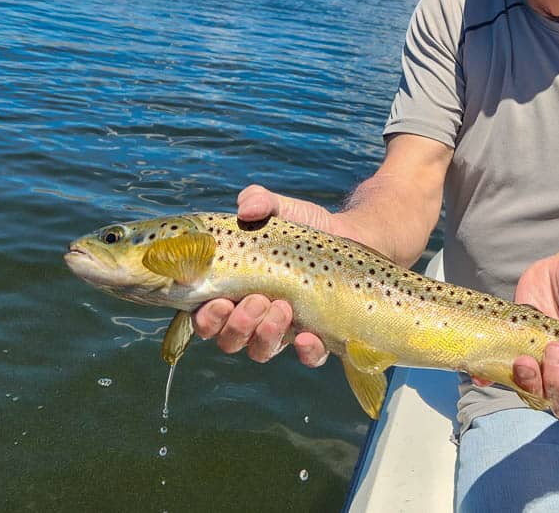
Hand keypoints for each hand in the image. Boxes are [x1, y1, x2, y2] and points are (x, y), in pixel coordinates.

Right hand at [191, 185, 332, 365]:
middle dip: (236, 325)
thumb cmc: (305, 228)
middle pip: (229, 340)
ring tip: (282, 308)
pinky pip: (310, 358)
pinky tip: (307, 337)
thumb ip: (259, 201)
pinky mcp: (321, 336)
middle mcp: (254, 317)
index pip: (206, 318)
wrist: (352, 237)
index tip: (218, 300)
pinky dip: (306, 352)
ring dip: (265, 335)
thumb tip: (246, 208)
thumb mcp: (281, 209)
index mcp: (234, 291)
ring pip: (261, 352)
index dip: (206, 317)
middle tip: (256, 300)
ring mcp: (286, 330)